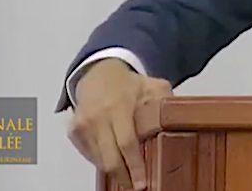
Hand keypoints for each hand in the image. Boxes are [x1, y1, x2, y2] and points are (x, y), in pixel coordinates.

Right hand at [67, 58, 171, 190]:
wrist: (97, 73)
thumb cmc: (127, 84)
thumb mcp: (152, 85)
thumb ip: (165, 100)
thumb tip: (178, 119)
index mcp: (119, 106)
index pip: (127, 143)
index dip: (135, 166)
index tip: (142, 183)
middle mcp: (98, 117)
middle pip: (110, 158)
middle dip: (124, 177)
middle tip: (136, 187)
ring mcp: (83, 125)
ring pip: (99, 160)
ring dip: (114, 171)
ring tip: (128, 177)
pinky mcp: (74, 132)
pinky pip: (89, 155)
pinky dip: (101, 161)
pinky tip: (114, 161)